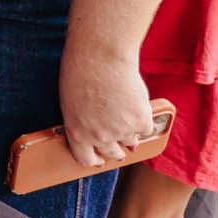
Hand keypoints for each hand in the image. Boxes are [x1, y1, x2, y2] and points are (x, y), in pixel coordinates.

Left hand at [57, 42, 154, 168]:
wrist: (101, 57)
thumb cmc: (81, 71)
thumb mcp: (71, 102)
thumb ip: (83, 120)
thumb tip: (94, 128)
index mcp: (77, 133)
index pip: (85, 159)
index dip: (94, 160)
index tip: (99, 160)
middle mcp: (99, 137)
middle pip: (112, 154)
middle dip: (116, 152)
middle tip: (121, 147)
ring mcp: (121, 131)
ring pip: (131, 141)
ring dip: (130, 133)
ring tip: (126, 115)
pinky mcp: (140, 121)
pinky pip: (146, 128)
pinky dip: (144, 119)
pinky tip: (137, 106)